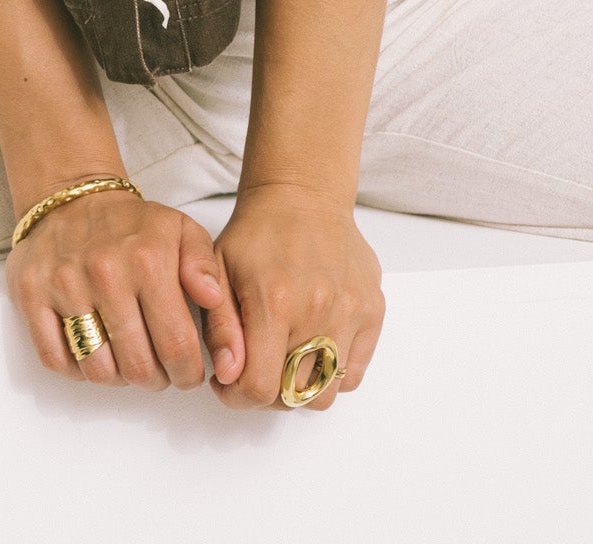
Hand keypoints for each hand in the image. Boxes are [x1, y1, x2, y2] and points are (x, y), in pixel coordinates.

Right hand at [7, 188, 245, 391]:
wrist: (72, 196)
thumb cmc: (133, 224)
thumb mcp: (182, 230)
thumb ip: (205, 266)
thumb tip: (212, 300)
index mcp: (148, 260)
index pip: (176, 345)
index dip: (187, 373)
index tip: (188, 375)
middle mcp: (105, 273)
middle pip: (136, 366)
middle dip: (155, 380)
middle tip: (159, 374)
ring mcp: (64, 285)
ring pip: (96, 369)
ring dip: (118, 379)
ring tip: (128, 365)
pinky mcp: (32, 295)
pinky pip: (55, 359)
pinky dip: (77, 371)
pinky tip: (94, 357)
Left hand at [207, 183, 384, 410]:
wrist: (303, 196)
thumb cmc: (257, 233)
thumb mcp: (218, 271)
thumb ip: (220, 328)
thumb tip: (229, 376)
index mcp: (276, 300)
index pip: (260, 388)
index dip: (236, 396)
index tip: (227, 382)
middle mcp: (319, 310)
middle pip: (293, 396)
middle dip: (266, 394)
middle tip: (255, 367)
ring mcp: (351, 311)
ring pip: (326, 392)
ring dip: (300, 388)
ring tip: (284, 359)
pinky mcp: (373, 310)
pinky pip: (354, 374)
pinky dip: (332, 375)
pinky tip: (312, 348)